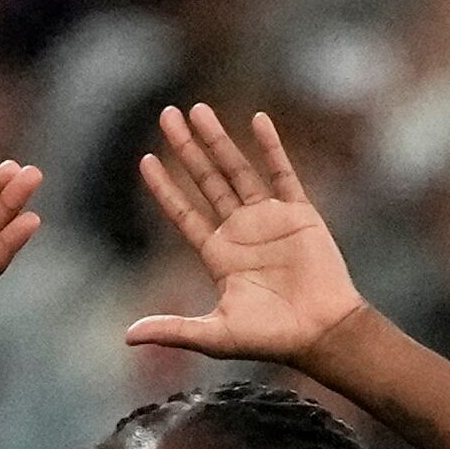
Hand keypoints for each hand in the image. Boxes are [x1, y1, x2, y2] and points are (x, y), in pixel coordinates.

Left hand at [128, 105, 366, 367]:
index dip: (164, 188)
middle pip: (205, 180)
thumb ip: (172, 329)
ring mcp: (269, 219)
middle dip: (185, 149)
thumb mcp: (214, 335)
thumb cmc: (270, 338)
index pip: (183, 213)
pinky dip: (270, 147)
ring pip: (237, 170)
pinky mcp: (299, 213)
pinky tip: (257, 120)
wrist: (321, 333)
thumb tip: (128, 337)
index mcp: (218, 255)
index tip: (145, 159)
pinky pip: (282, 173)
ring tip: (198, 110)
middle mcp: (240, 231)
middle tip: (166, 115)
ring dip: (218, 140)